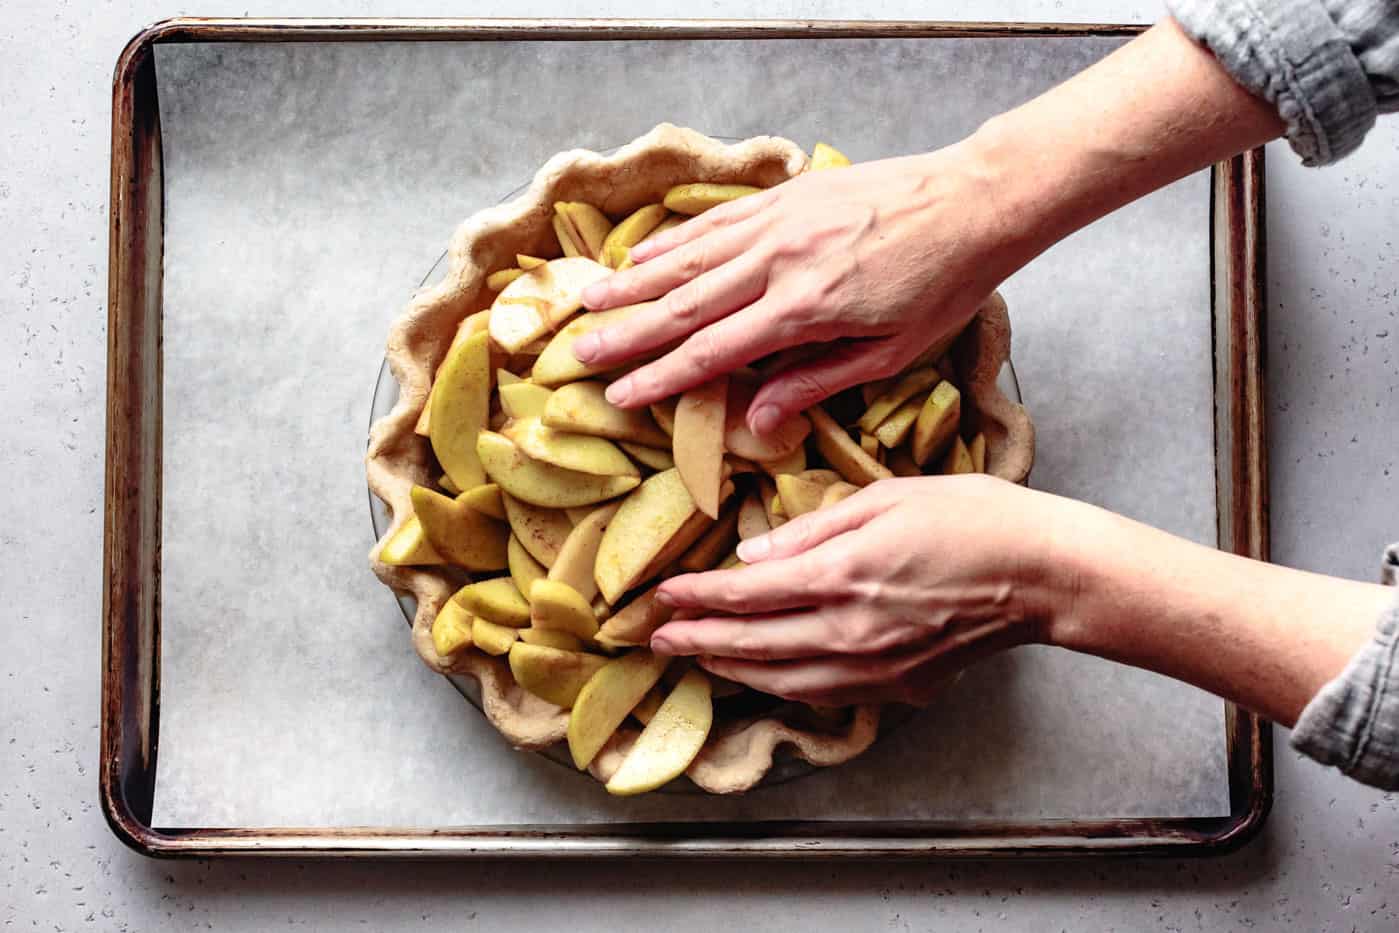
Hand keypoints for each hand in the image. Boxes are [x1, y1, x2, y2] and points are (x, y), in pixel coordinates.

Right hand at [574, 146, 1022, 435]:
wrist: (974, 200)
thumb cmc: (942, 285)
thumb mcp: (890, 352)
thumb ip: (817, 382)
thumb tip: (754, 417)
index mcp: (803, 310)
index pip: (712, 351)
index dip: (660, 376)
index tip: (619, 394)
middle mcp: (778, 262)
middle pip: (685, 303)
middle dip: (627, 331)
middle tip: (579, 351)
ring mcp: (778, 223)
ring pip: (690, 256)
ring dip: (635, 281)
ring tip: (590, 298)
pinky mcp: (786, 196)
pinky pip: (717, 219)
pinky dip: (676, 238)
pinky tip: (645, 252)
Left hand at [650, 476, 1074, 706]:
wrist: (1046, 574)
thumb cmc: (974, 518)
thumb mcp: (887, 496)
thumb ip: (813, 529)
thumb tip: (753, 554)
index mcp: (844, 575)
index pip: (746, 593)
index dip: (697, 597)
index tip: (662, 597)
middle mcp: (851, 631)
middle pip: (753, 643)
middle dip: (697, 640)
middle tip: (655, 639)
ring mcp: (877, 668)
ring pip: (783, 680)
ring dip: (732, 671)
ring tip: (698, 659)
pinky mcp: (902, 687)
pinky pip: (826, 695)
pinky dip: (783, 688)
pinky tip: (765, 678)